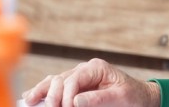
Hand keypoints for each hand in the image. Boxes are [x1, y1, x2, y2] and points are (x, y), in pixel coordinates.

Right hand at [22, 58, 160, 106]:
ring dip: (41, 91)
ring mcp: (78, 77)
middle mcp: (85, 69)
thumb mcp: (120, 97)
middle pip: (60, 79)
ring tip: (29, 102)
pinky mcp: (74, 86)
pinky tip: (31, 98)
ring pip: (53, 81)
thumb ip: (98, 98)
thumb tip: (75, 101)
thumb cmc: (132, 95)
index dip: (67, 96)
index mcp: (97, 68)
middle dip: (52, 95)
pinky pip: (55, 86)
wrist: (139, 97)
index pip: (74, 79)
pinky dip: (43, 91)